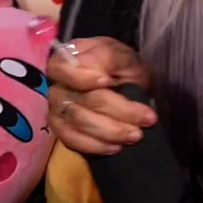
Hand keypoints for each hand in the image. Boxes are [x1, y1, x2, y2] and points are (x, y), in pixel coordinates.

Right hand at [44, 35, 159, 155]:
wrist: (126, 88)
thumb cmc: (123, 69)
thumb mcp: (123, 56)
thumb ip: (109, 58)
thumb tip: (98, 75)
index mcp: (68, 57)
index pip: (63, 67)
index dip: (82, 76)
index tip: (108, 81)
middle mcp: (56, 83)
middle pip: (79, 98)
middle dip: (116, 110)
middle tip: (147, 118)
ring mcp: (56, 107)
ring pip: (78, 121)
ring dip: (110, 131)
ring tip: (137, 134)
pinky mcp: (61, 129)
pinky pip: (71, 140)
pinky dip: (95, 146)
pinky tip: (116, 147)